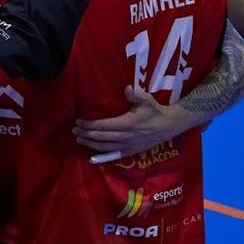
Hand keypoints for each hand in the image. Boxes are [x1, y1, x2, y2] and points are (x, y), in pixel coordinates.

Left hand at [74, 85, 200, 161]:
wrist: (169, 126)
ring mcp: (128, 146)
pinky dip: (101, 155)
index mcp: (128, 124)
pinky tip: (92, 155)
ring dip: (90, 144)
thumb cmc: (156, 111)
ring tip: (79, 139)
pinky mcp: (131, 151)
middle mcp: (126, 137)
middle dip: (86, 134)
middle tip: (74, 130)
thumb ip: (136, 95)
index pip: (104, 126)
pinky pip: (113, 154)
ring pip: (105, 147)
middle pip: (101, 137)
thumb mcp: (147, 100)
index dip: (90, 125)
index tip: (79, 122)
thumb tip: (126, 89)